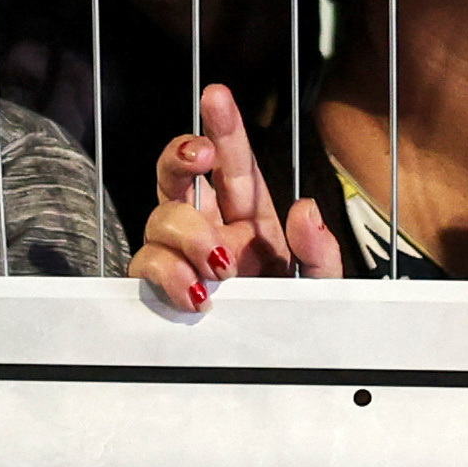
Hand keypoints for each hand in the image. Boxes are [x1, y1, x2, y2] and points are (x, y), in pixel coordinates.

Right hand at [128, 88, 341, 310]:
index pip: (232, 164)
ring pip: (158, 217)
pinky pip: (146, 266)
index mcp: (250, 220)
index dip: (223, 128)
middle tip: (200, 159)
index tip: (216, 95)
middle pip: (177, 175)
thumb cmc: (296, 323)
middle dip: (182, 156)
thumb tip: (305, 210)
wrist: (277, 371)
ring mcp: (180, 259)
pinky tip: (197, 294)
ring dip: (188, 232)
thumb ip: (320, 251)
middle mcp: (210, 231)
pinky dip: (168, 275)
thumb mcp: (321, 288)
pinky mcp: (160, 290)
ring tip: (221, 266)